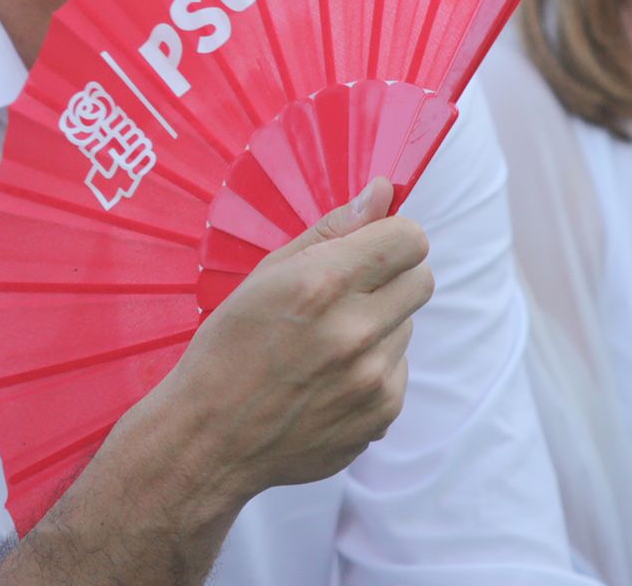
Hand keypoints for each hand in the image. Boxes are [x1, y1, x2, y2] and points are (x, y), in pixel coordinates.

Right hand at [158, 176, 434, 501]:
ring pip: (408, 326)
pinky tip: (328, 379)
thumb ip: (333, 229)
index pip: (409, 239)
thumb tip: (384, 192)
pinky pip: (399, 370)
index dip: (393, 237)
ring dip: (380, 326)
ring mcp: (371, 380)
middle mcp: (354, 332)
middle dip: (394, 276)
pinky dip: (373, 368)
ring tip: (326, 344)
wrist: (209, 439)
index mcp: (321, 284)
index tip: (372, 247)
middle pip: (422, 279)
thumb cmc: (228, 347)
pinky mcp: (381, 415)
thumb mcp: (267, 274)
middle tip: (351, 292)